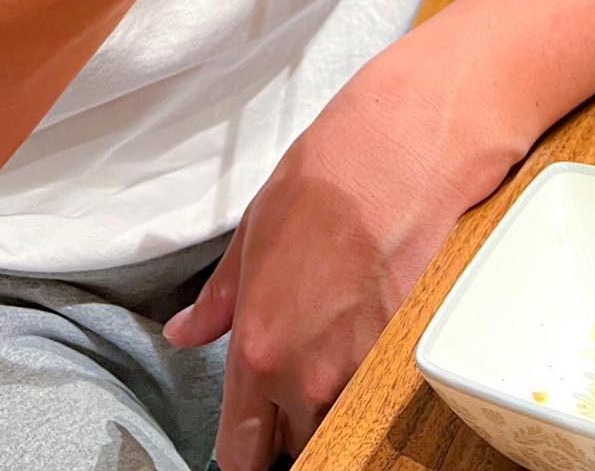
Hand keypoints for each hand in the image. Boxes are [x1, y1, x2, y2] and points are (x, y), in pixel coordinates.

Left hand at [164, 44, 500, 469]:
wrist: (401, 154)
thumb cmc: (326, 182)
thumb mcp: (252, 236)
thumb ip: (218, 302)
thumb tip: (184, 333)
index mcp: (259, 353)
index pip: (240, 452)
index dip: (243, 447)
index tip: (248, 429)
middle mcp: (310, 379)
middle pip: (294, 447)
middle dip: (290, 423)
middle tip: (296, 373)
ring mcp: (365, 374)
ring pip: (341, 424)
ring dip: (334, 403)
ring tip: (338, 345)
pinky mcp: (410, 357)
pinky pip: (384, 394)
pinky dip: (376, 378)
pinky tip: (375, 333)